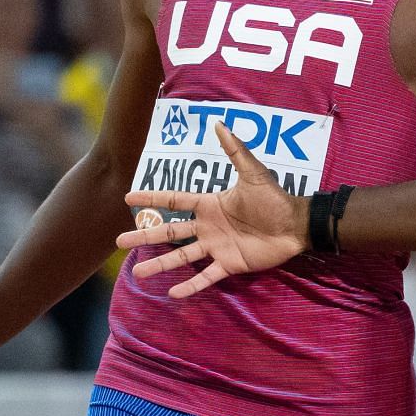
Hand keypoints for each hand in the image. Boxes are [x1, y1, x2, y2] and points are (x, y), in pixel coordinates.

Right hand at [115, 123, 304, 297]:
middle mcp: (207, 226)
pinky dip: (191, 285)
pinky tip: (173, 293)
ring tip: (138, 273)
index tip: (127, 198)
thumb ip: (234, 150)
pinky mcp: (229, 264)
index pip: (174, 201)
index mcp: (209, 204)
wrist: (296, 225)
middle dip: (145, 236)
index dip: (152, 199)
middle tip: (119, 241)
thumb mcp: (253, 172)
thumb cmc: (275, 198)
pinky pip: (207, 276)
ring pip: (182, 257)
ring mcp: (217, 246)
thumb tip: (218, 122)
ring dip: (160, 265)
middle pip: (169, 232)